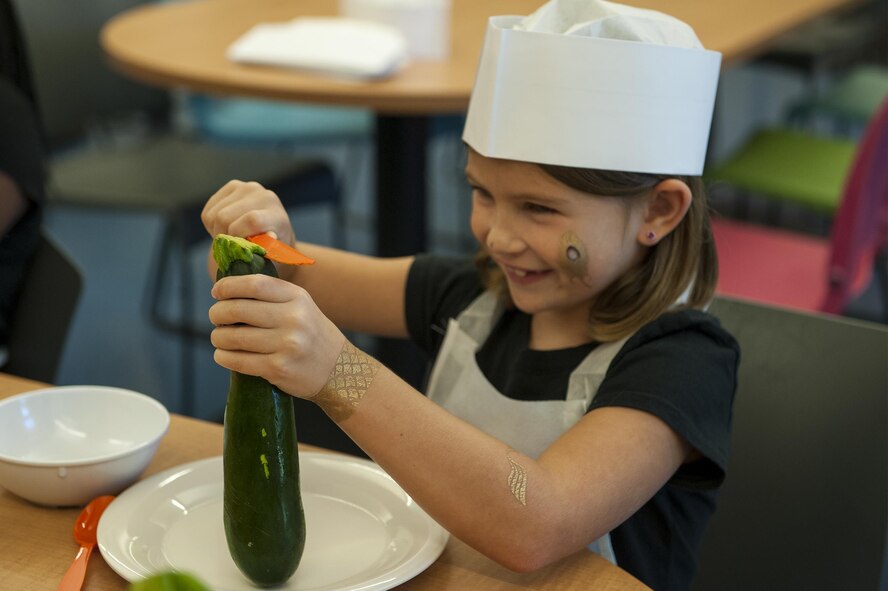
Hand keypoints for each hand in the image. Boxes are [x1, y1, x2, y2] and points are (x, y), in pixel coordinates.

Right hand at [201, 180, 295, 247]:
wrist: (271, 234)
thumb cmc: (271, 250)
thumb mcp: (270, 257)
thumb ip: (267, 249)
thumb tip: (269, 236)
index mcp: (276, 214)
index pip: (251, 220)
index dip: (238, 235)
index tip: (239, 247)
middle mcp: (262, 195)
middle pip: (224, 218)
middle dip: (223, 237)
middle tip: (232, 246)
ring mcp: (246, 188)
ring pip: (214, 215)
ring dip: (217, 232)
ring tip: (231, 237)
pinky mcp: (232, 187)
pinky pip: (208, 211)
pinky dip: (212, 225)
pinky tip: (227, 227)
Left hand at [209, 274, 344, 397]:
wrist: (338, 371)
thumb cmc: (312, 335)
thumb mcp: (302, 306)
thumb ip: (272, 296)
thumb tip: (228, 290)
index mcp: (297, 298)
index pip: (255, 284)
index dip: (228, 286)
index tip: (217, 292)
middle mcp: (293, 318)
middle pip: (238, 309)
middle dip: (217, 313)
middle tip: (216, 318)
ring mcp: (286, 345)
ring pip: (233, 337)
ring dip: (218, 337)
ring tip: (220, 338)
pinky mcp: (278, 368)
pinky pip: (238, 361)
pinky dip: (224, 357)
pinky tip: (224, 355)